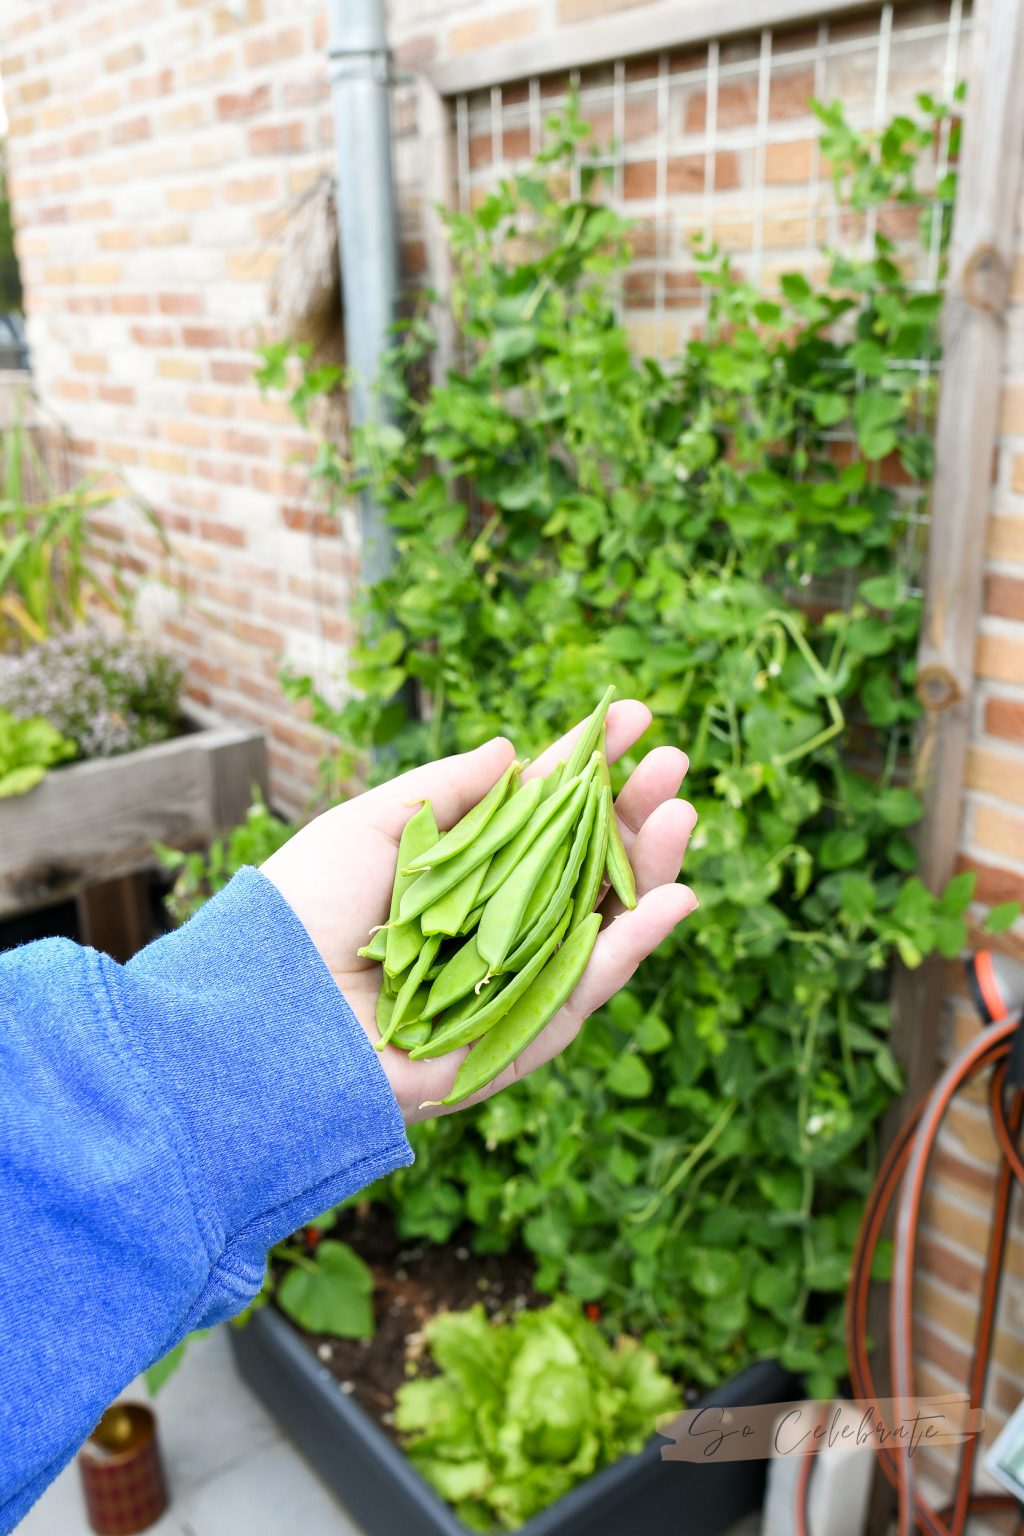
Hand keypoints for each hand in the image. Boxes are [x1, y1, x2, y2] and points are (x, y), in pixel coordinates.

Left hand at [262, 700, 696, 1121]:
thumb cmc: (305, 911)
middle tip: (673, 760)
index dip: (587, 766)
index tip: (632, 717)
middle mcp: (494, 921)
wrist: (268, 1008)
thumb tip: (514, 750)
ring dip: (650, 866)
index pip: (541, 812)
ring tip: (681, 810)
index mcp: (461, 870)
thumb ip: (449, 789)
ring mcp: (513, 977)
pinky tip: (676, 898)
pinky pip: (589, 986)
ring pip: (602, 919)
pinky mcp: (522, 1034)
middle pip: (585, 863)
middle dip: (633, 811)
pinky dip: (636, 945)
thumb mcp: (373, 825)